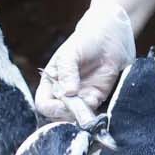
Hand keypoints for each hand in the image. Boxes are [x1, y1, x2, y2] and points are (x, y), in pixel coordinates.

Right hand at [35, 4, 135, 120]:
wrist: (111, 35)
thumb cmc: (85, 40)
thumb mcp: (70, 53)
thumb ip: (67, 72)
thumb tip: (68, 93)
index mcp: (51, 82)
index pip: (43, 104)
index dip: (52, 108)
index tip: (65, 100)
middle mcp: (63, 93)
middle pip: (59, 116)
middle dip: (68, 114)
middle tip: (80, 104)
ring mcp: (80, 97)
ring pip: (76, 118)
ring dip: (83, 115)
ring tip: (90, 100)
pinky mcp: (96, 97)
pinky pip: (93, 112)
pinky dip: (95, 111)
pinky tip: (97, 98)